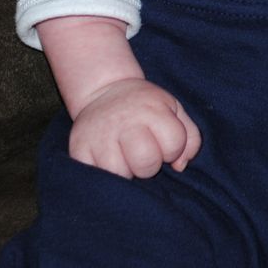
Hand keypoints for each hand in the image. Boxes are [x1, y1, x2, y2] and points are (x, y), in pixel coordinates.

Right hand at [66, 77, 201, 178]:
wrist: (104, 90)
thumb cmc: (145, 107)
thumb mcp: (173, 109)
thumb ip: (189, 137)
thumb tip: (180, 166)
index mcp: (152, 109)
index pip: (173, 144)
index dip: (172, 150)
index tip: (162, 143)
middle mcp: (124, 119)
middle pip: (146, 162)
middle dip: (148, 165)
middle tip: (141, 155)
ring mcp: (98, 134)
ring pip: (119, 174)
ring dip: (125, 172)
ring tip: (123, 158)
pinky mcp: (78, 148)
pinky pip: (95, 177)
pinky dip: (103, 175)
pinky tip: (106, 162)